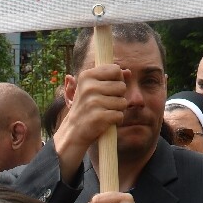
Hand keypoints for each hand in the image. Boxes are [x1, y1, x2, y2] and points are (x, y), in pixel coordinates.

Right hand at [54, 65, 126, 180]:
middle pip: (122, 86)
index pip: (116, 69)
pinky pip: (120, 115)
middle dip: (118, 96)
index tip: (107, 88)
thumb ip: (111, 78)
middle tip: (104, 104)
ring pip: (123, 102)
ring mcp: (93, 102)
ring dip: (117, 109)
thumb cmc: (86, 107)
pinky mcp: (99, 117)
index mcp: (86, 76)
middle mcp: (89, 87)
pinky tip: (105, 121)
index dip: (116, 80)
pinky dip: (116, 120)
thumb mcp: (94, 88)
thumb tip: (128, 71)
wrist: (73, 132)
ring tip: (104, 112)